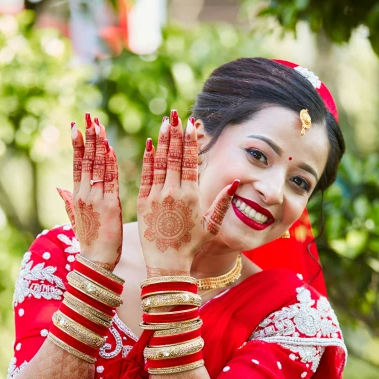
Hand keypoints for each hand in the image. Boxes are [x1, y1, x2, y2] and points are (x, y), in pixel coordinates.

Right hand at [57, 113, 122, 270]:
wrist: (96, 261)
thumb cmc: (89, 243)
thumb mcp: (75, 220)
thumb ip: (67, 202)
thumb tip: (58, 188)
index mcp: (77, 196)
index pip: (77, 164)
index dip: (77, 144)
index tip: (77, 126)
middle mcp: (84, 194)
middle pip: (86, 160)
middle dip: (87, 137)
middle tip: (89, 116)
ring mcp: (96, 198)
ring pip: (97, 166)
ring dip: (99, 144)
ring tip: (98, 124)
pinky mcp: (110, 205)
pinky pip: (110, 179)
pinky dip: (110, 163)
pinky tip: (110, 148)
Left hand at [137, 110, 239, 274]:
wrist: (168, 265)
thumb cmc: (192, 247)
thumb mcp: (212, 225)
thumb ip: (223, 202)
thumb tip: (235, 182)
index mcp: (192, 196)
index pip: (191, 161)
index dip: (190, 140)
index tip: (190, 124)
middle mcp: (174, 192)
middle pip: (175, 156)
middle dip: (176, 133)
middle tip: (175, 114)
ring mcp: (156, 196)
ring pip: (160, 162)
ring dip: (163, 140)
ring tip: (164, 122)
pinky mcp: (142, 203)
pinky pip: (146, 176)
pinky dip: (148, 159)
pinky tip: (150, 144)